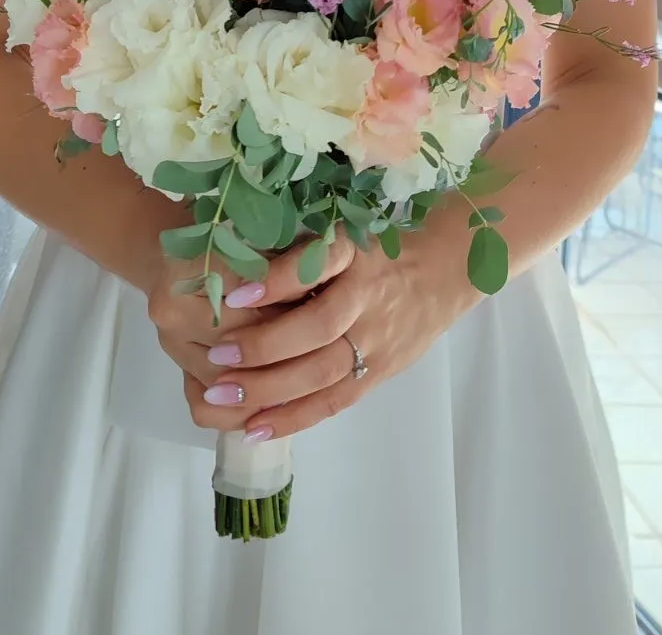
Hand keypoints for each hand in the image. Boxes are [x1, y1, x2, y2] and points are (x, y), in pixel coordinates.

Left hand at [182, 223, 480, 441]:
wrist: (444, 271)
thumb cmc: (377, 248)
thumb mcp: (347, 233)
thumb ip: (303, 251)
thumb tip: (235, 260)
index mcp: (355, 255)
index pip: (317, 265)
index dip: (278, 280)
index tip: (235, 292)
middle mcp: (367, 298)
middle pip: (318, 327)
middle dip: (264, 346)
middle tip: (217, 357)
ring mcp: (375, 340)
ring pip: (322, 372)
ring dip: (269, 388)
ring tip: (221, 395)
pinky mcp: (378, 373)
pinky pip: (334, 401)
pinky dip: (293, 417)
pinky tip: (254, 428)